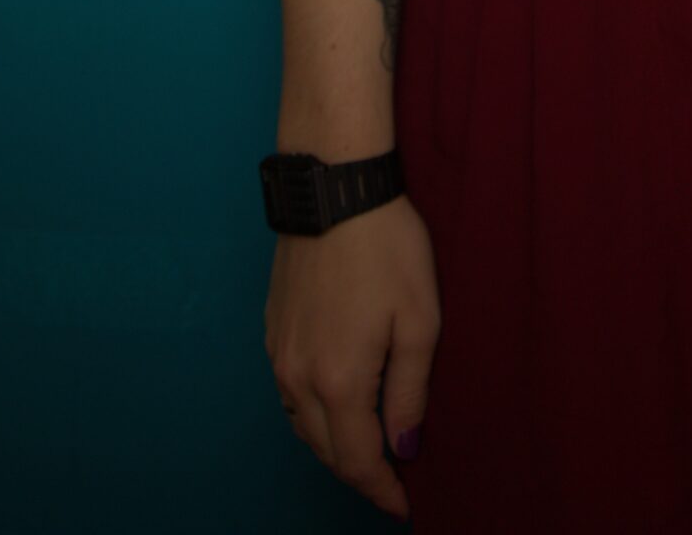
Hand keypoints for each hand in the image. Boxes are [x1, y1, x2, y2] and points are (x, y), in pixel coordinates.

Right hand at [265, 193, 440, 521]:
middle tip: (392, 482)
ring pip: (303, 427)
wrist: (334, 189)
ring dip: (335, 446)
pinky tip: (336, 405)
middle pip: (327, 451)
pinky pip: (289, 396)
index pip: (359, 461)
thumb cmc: (387, 248)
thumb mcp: (419, 320)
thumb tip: (404, 446)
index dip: (383, 490)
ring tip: (369, 449)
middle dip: (360, 473)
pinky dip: (314, 415)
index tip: (405, 507)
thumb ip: (410, 392)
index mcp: (338, 383)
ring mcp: (278, 355)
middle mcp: (297, 379)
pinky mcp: (271, 331)